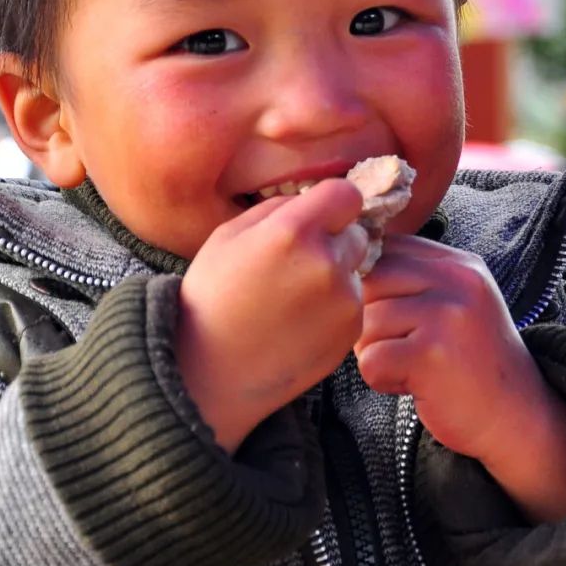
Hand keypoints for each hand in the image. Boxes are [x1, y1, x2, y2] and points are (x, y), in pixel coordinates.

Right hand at [176, 179, 368, 453]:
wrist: (210, 370)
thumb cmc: (212, 297)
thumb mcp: (228, 235)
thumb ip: (278, 209)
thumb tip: (311, 201)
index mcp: (293, 231)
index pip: (347, 194)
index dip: (332, 203)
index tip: (318, 216)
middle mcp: (326, 262)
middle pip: (356, 232)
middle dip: (334, 240)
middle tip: (297, 263)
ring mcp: (343, 299)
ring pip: (355, 269)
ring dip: (335, 275)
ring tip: (292, 299)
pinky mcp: (350, 330)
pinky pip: (353, 302)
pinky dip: (334, 307)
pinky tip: (300, 322)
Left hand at [355, 236, 565, 522]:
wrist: (519, 417)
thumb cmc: (473, 363)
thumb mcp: (457, 304)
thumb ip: (415, 279)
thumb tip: (349, 263)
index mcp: (458, 264)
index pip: (386, 248)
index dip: (371, 282)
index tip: (387, 313)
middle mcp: (455, 281)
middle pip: (370, 281)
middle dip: (369, 319)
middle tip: (398, 346)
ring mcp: (446, 316)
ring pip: (365, 323)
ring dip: (376, 353)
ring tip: (412, 367)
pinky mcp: (432, 355)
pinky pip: (371, 360)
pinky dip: (382, 380)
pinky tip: (413, 385)